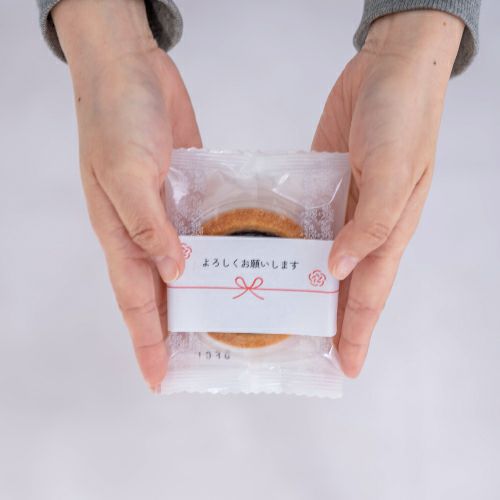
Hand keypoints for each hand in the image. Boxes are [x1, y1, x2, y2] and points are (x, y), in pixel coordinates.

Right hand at [53, 0, 200, 389]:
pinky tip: (237, 264)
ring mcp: (167, 212)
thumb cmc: (116, 118)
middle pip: (159, 291)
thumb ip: (148, 227)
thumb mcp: (126, 174)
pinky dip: (217, 249)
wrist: (131, 69)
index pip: (135, 301)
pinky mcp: (187, 190)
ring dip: (200, 292)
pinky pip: (204, 228)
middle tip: (199, 359)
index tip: (160, 377)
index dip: (146, 341)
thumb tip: (175, 273)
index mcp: (120, 233)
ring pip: (184, 264)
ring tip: (227, 320)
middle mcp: (144, 230)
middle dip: (175, 329)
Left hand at [312, 11, 463, 376]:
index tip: (343, 367)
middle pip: (344, 284)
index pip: (370, 294)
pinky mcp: (323, 184)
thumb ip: (372, 223)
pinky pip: (305, 220)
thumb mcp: (394, 171)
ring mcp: (342, 206)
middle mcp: (364, 225)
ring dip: (304, 283)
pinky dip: (291, 240)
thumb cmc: (402, 118)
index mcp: (388, 230)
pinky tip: (270, 254)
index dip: (357, 332)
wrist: (388, 69)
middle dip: (328, 319)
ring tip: (277, 309)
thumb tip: (339, 268)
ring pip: (321, 256)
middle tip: (301, 347)